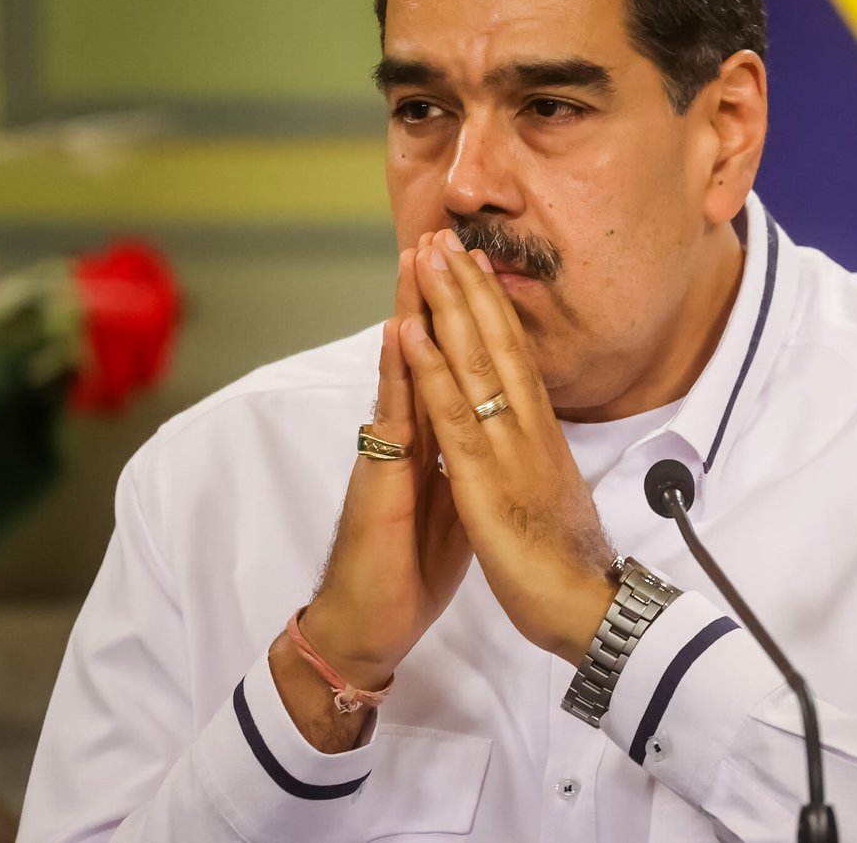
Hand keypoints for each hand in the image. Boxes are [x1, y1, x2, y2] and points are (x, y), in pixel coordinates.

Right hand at [299, 234, 472, 688]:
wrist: (369, 623)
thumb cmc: (408, 566)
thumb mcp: (454, 504)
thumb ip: (464, 461)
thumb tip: (488, 436)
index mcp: (436, 441)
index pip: (454, 367)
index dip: (467, 319)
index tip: (479, 269)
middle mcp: (411, 436)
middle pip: (428, 352)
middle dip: (439, 294)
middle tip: (446, 234)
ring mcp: (390, 451)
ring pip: (406, 368)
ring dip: (412, 310)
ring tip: (417, 257)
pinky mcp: (379, 478)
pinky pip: (391, 416)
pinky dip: (398, 373)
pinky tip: (398, 334)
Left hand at [399, 230, 617, 663]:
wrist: (586, 608)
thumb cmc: (568, 562)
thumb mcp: (554, 494)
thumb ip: (540, 458)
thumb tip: (533, 437)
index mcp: (541, 434)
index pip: (515, 357)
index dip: (493, 309)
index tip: (475, 266)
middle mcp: (528, 428)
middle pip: (498, 343)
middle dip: (470, 287)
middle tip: (448, 236)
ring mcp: (508, 448)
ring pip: (475, 363)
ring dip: (449, 306)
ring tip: (429, 257)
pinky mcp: (485, 479)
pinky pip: (454, 413)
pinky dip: (431, 368)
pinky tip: (413, 331)